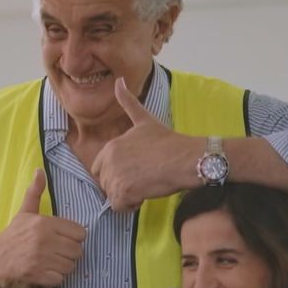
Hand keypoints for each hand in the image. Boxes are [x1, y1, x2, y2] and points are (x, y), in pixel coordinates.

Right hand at [0, 169, 86, 286]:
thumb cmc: (12, 237)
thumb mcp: (24, 213)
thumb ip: (35, 193)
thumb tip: (39, 170)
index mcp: (45, 223)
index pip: (80, 233)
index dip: (73, 238)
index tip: (61, 240)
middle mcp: (45, 240)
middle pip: (77, 251)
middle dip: (68, 254)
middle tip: (55, 253)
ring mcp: (42, 259)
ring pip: (70, 266)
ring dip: (62, 267)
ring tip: (49, 263)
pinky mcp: (38, 275)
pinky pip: (60, 279)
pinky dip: (53, 279)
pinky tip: (43, 273)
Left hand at [92, 77, 203, 211]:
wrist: (187, 158)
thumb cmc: (169, 142)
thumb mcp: (145, 120)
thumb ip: (128, 103)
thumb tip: (118, 81)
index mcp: (111, 146)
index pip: (100, 170)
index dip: (117, 174)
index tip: (135, 171)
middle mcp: (109, 160)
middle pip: (105, 184)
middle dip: (121, 186)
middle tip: (142, 180)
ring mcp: (116, 175)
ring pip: (113, 196)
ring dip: (128, 197)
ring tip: (146, 186)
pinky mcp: (124, 190)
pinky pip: (119, 207)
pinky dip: (130, 206)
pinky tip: (144, 196)